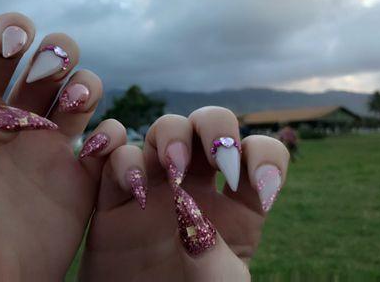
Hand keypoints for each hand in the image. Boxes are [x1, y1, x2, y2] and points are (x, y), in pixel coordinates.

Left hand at [0, 13, 126, 278]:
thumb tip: (3, 119)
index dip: (12, 31)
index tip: (17, 43)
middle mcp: (16, 124)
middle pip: (51, 62)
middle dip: (60, 53)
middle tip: (51, 77)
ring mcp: (51, 153)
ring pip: (85, 93)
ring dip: (88, 86)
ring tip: (74, 109)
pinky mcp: (81, 185)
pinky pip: (112, 143)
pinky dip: (113, 136)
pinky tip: (93, 153)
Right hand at [78, 107, 289, 280]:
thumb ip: (214, 255)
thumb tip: (187, 211)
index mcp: (236, 205)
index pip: (259, 154)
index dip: (264, 156)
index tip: (260, 182)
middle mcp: (198, 186)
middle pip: (210, 125)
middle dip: (216, 128)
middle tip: (217, 158)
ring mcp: (156, 184)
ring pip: (166, 129)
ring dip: (172, 134)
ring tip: (173, 170)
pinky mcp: (116, 194)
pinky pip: (115, 155)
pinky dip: (121, 158)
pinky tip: (132, 188)